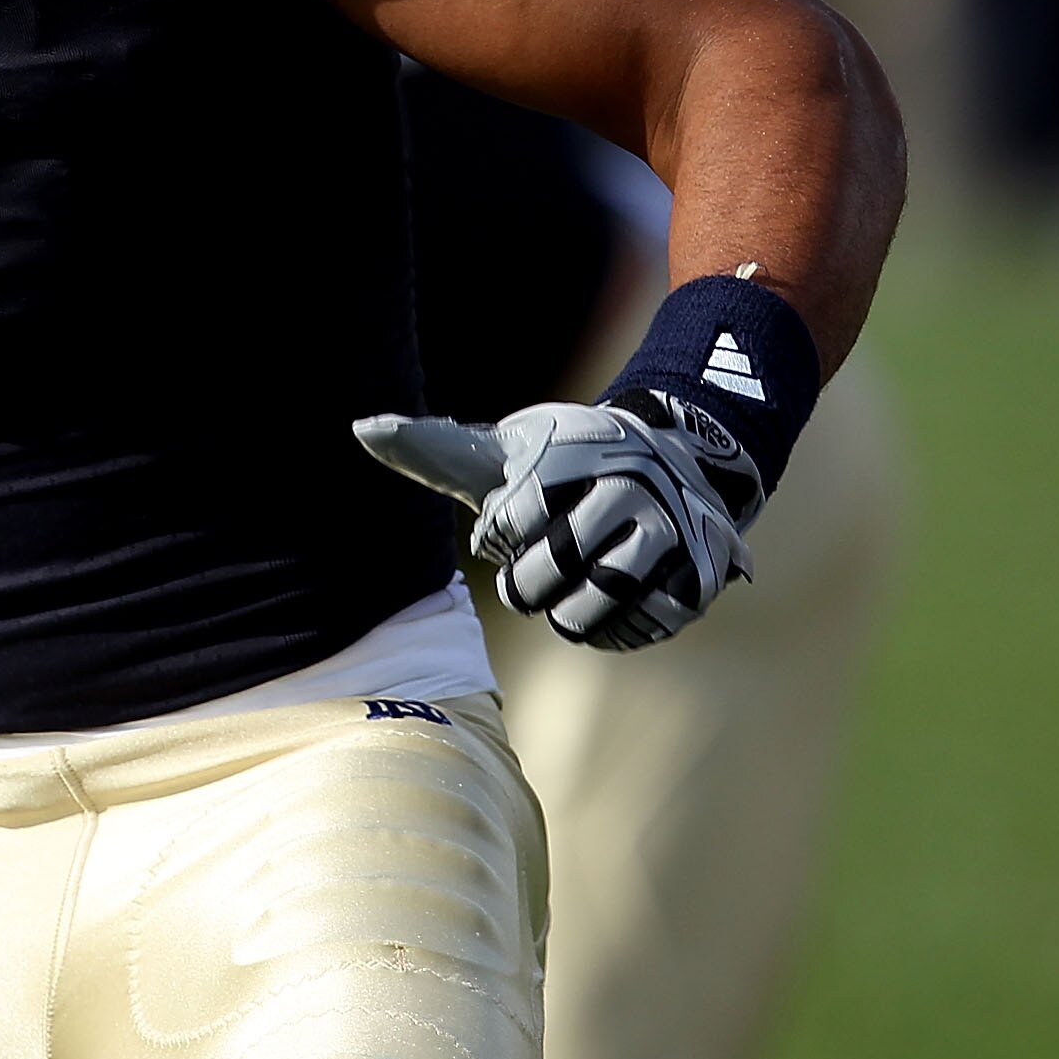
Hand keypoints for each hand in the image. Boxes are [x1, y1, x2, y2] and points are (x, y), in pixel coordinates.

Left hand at [354, 391, 760, 649]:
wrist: (675, 458)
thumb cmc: (565, 462)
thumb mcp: (505, 450)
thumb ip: (435, 449)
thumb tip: (361, 428)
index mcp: (574, 453)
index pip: (510, 522)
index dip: (502, 533)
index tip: (517, 519)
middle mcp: (629, 490)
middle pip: (548, 573)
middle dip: (529, 579)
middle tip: (541, 564)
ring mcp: (670, 536)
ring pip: (588, 612)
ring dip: (568, 612)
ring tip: (572, 587)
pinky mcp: (698, 580)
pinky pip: (640, 631)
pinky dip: (614, 629)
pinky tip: (608, 603)